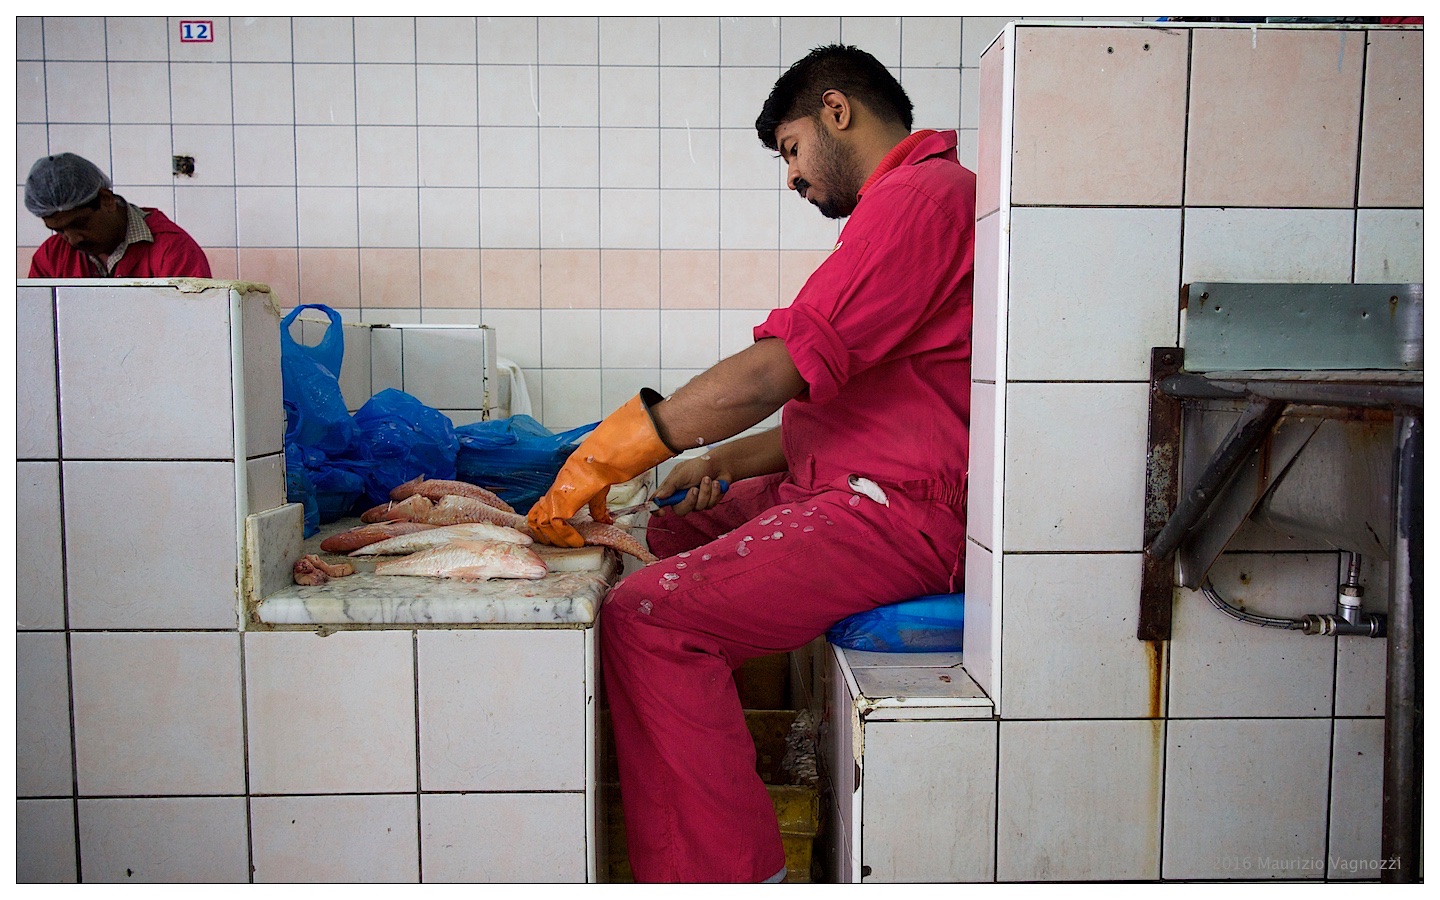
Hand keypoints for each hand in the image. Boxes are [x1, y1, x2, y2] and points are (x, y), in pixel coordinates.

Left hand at [528, 392, 673, 546]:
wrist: (606, 456)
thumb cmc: (603, 466)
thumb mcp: (599, 491)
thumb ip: (597, 506)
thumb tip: (605, 520)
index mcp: (560, 488)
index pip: (541, 508)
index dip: (545, 525)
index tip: (557, 537)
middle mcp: (554, 491)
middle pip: (535, 517)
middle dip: (544, 535)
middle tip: (558, 545)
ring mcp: (556, 495)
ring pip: (539, 522)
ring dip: (551, 537)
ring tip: (566, 544)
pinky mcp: (562, 500)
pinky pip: (555, 522)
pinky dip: (564, 535)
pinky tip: (576, 539)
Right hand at [653, 455, 731, 516]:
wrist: (720, 464)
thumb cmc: (700, 464)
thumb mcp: (682, 472)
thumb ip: (669, 485)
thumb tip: (658, 497)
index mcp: (672, 488)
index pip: (659, 502)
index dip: (657, 510)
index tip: (662, 512)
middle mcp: (682, 496)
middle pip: (680, 511)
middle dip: (690, 500)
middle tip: (694, 489)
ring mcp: (695, 501)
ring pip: (698, 507)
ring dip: (705, 492)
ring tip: (707, 479)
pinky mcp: (708, 502)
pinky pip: (710, 505)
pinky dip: (714, 492)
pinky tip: (715, 483)